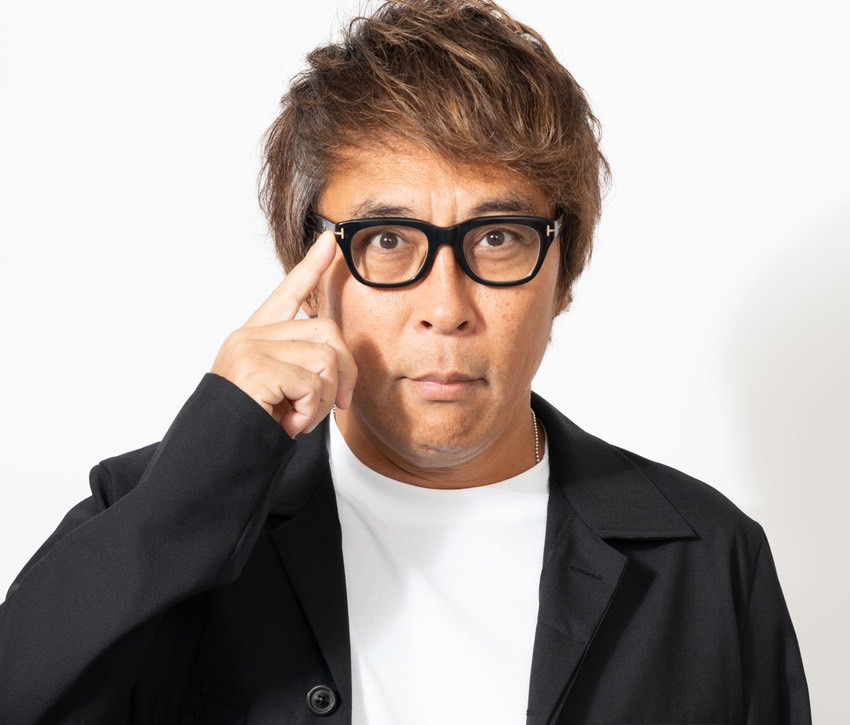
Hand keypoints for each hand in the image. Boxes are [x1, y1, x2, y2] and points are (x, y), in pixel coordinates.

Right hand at [210, 231, 357, 437]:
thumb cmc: (249, 429)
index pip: (287, 293)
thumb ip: (301, 365)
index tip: (330, 241)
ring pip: (326, 359)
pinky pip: (312, 384)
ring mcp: (250, 349)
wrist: (214, 457)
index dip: (312, 267)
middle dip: (344, 373)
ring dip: (324, 399)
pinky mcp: (255, 368)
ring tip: (299, 417)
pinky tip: (288, 423)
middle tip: (335, 404)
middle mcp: (250, 336)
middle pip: (328, 333)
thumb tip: (338, 359)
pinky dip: (311, 412)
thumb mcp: (279, 391)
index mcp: (255, 338)